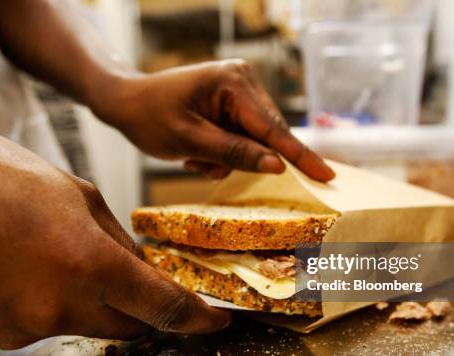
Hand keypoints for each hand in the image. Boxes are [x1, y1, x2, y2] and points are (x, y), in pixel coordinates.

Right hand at [0, 118, 229, 348]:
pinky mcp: (1, 334)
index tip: (214, 321)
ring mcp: (27, 326)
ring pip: (91, 326)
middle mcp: (59, 306)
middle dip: (144, 306)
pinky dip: (60, 304)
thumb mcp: (76, 196)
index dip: (195, 319)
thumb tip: (142, 270)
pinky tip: (39, 269)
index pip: (162, 307)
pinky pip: (52, 325)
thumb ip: (117, 242)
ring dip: (99, 303)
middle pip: (131, 326)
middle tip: (140, 278)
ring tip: (69, 258)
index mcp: (87, 263)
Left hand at [93, 59, 334, 180]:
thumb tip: (277, 165)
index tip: (327, 177)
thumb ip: (235, 153)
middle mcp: (243, 80)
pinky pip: (242, 137)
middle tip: (201, 161)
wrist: (126, 101)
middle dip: (239, 158)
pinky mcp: (233, 101)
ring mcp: (239, 89)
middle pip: (265, 136)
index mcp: (234, 83)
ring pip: (253, 141)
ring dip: (226, 157)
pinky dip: (222, 151)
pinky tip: (198, 149)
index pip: (273, 129)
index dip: (300, 157)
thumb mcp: (190, 141)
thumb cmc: (150, 117)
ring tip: (193, 155)